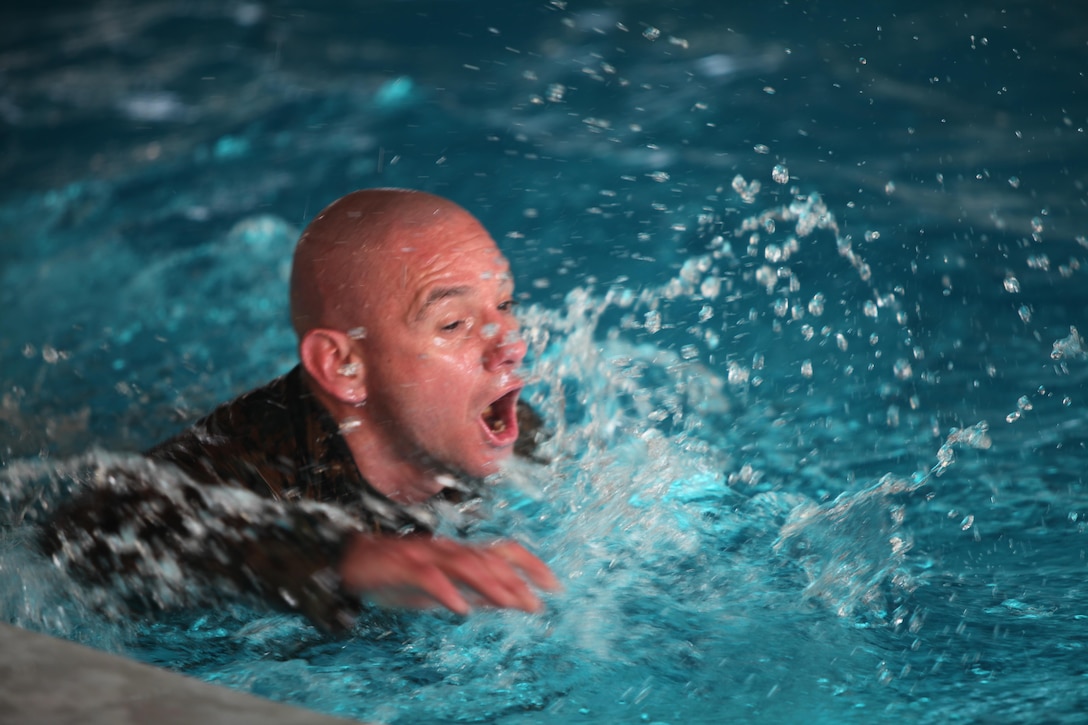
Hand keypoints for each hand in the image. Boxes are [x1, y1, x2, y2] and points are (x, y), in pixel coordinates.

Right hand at [338, 533, 559, 614]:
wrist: (353, 562)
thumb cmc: (401, 575)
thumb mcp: (444, 587)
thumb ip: (474, 591)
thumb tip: (509, 601)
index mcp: (460, 553)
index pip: (503, 551)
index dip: (531, 564)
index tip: (555, 585)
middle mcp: (448, 549)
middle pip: (488, 559)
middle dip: (515, 581)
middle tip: (536, 604)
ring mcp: (426, 553)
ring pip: (464, 564)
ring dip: (489, 584)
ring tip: (509, 603)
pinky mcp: (403, 564)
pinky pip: (428, 576)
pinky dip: (446, 590)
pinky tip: (460, 608)